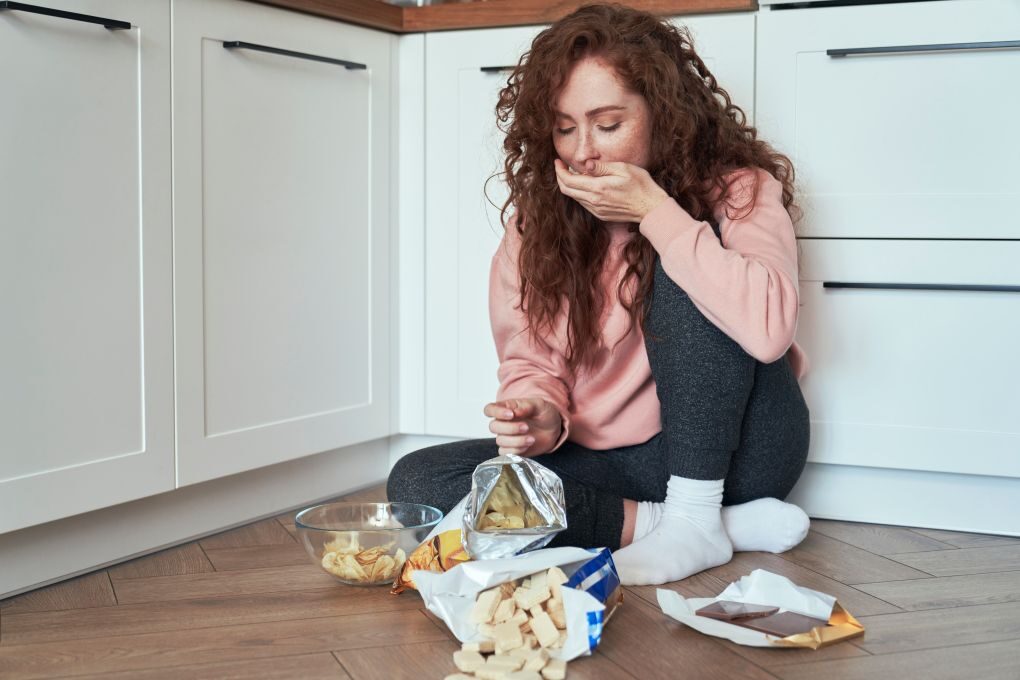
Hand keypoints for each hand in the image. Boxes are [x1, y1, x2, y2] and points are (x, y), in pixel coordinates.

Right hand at [483, 397, 562, 456]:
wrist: (553, 429)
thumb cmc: (544, 413)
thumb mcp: (539, 405)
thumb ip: (527, 406)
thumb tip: (515, 411)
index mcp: (506, 408)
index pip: (490, 409)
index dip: (496, 412)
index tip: (511, 414)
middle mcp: (503, 423)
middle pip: (493, 426)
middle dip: (510, 428)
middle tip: (526, 427)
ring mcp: (506, 437)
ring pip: (500, 441)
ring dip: (516, 441)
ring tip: (532, 438)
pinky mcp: (511, 449)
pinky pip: (505, 453)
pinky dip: (516, 450)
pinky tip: (527, 446)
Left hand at [554, 158, 668, 222]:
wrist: (650, 208)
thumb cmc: (641, 185)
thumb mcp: (623, 169)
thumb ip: (602, 167)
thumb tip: (586, 164)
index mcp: (597, 188)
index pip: (568, 180)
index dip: (559, 170)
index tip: (558, 161)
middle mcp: (594, 201)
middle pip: (566, 190)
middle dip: (560, 177)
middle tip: (560, 166)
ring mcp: (596, 210)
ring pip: (574, 197)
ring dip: (569, 185)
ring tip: (572, 173)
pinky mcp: (600, 214)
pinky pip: (583, 203)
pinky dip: (578, 192)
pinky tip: (585, 184)